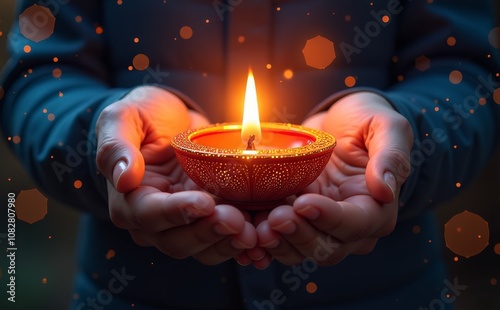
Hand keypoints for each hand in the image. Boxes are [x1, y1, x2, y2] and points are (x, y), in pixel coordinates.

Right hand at [95, 86, 255, 264]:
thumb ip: (116, 146)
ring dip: (228, 243)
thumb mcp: (123, 118)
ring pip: (203, 247)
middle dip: (208, 233)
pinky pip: (223, 238)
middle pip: (178, 241)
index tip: (204, 203)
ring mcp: (184, 222)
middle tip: (236, 220)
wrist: (171, 118)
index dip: (178, 212)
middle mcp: (155, 221)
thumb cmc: (143, 115)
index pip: (150, 215)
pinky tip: (261, 233)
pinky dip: (241, 240)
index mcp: (129, 200)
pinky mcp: (209, 217)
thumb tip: (123, 179)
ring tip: (252, 231)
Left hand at [255, 92, 412, 266]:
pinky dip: (262, 241)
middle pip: (326, 248)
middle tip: (275, 217)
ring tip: (257, 227)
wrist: (338, 123)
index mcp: (376, 210)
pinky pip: (279, 239)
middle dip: (299, 235)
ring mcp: (319, 226)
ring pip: (299, 250)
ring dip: (277, 242)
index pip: (354, 224)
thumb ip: (391, 156)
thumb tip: (385, 190)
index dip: (328, 218)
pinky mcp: (295, 219)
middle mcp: (349, 228)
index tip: (303, 203)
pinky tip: (246, 230)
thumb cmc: (366, 121)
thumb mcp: (386, 127)